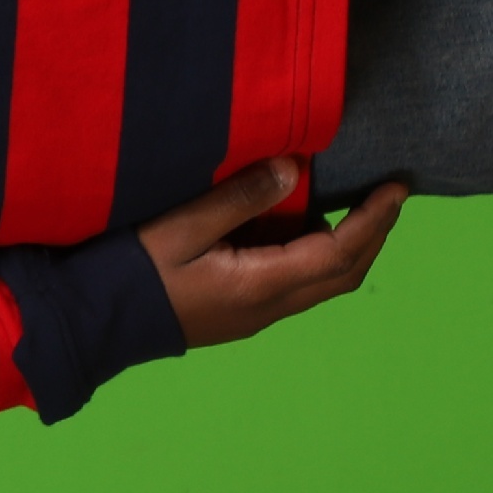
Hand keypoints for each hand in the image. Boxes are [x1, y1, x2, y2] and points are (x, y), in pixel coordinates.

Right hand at [138, 157, 407, 345]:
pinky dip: (318, 254)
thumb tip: (294, 168)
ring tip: (355, 206)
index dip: (374, 220)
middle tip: (389, 196)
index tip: (397, 187)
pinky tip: (303, 226)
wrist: (95, 325)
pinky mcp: (240, 312)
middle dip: (374, 235)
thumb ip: (239, 198)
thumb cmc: (133, 273)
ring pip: (323, 283)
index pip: (339, 253)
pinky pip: (298, 283)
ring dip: (349, 247)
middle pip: (344, 275)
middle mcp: (269, 307)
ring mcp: (256, 314)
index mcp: (261, 285)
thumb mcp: (181, 227)